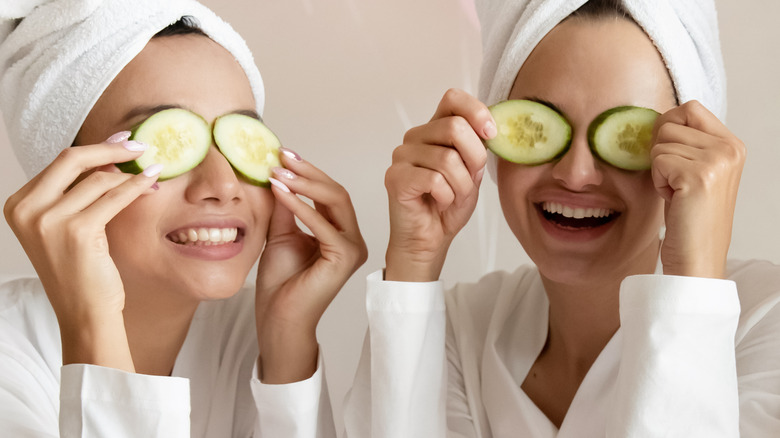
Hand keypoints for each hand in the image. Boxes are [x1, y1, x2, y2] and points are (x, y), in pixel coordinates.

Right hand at [3, 133, 158, 370]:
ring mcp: (49, 221)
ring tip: (152, 174)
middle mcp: (27, 210)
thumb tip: (110, 158)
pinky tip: (152, 182)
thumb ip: (76, 193)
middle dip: (110, 149)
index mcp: (19, 205)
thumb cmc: (80, 271)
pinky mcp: (77, 231)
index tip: (120, 143)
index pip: (60, 164)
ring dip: (130, 174)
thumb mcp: (65, 227)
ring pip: (98, 180)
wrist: (83, 313)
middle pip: (72, 159)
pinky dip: (137, 186)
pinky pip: (115, 197)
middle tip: (139, 146)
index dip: (95, 150)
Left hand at [255, 148, 366, 382]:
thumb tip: (279, 173)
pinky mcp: (345, 258)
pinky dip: (301, 205)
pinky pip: (324, 224)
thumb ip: (285, 206)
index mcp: (339, 233)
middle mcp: (352, 239)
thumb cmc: (281, 284)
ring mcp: (352, 248)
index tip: (282, 155)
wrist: (279, 318)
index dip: (307, 173)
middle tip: (281, 156)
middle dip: (307, 172)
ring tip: (277, 171)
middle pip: (336, 193)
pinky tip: (280, 192)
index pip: (328, 194)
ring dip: (305, 184)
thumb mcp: (280, 233)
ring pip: (335, 202)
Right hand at [384, 88, 494, 281]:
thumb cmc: (448, 206)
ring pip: (448, 159)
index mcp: (434, 129)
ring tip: (453, 197)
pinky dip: (446, 196)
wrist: (429, 240)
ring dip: (461, 186)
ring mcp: (402, 156)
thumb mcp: (473, 171)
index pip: (453, 99)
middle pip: (455, 127)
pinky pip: (434, 180)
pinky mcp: (395, 178)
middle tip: (469, 181)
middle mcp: (415, 137)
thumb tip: (492, 127)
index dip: (476, 112)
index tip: (491, 134)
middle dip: (474, 159)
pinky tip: (439, 202)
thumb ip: (478, 145)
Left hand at [651, 101, 745, 277]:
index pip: (689, 108)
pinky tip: (674, 199)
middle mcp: (729, 148)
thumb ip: (689, 143)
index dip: (668, 128)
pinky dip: (658, 181)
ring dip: (659, 169)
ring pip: (660, 143)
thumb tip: (661, 119)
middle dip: (661, 152)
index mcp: (732, 145)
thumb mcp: (697, 171)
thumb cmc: (691, 217)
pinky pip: (657, 161)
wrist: (697, 258)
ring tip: (677, 193)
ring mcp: (716, 161)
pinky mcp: (698, 175)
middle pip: (670, 122)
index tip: (670, 157)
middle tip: (675, 181)